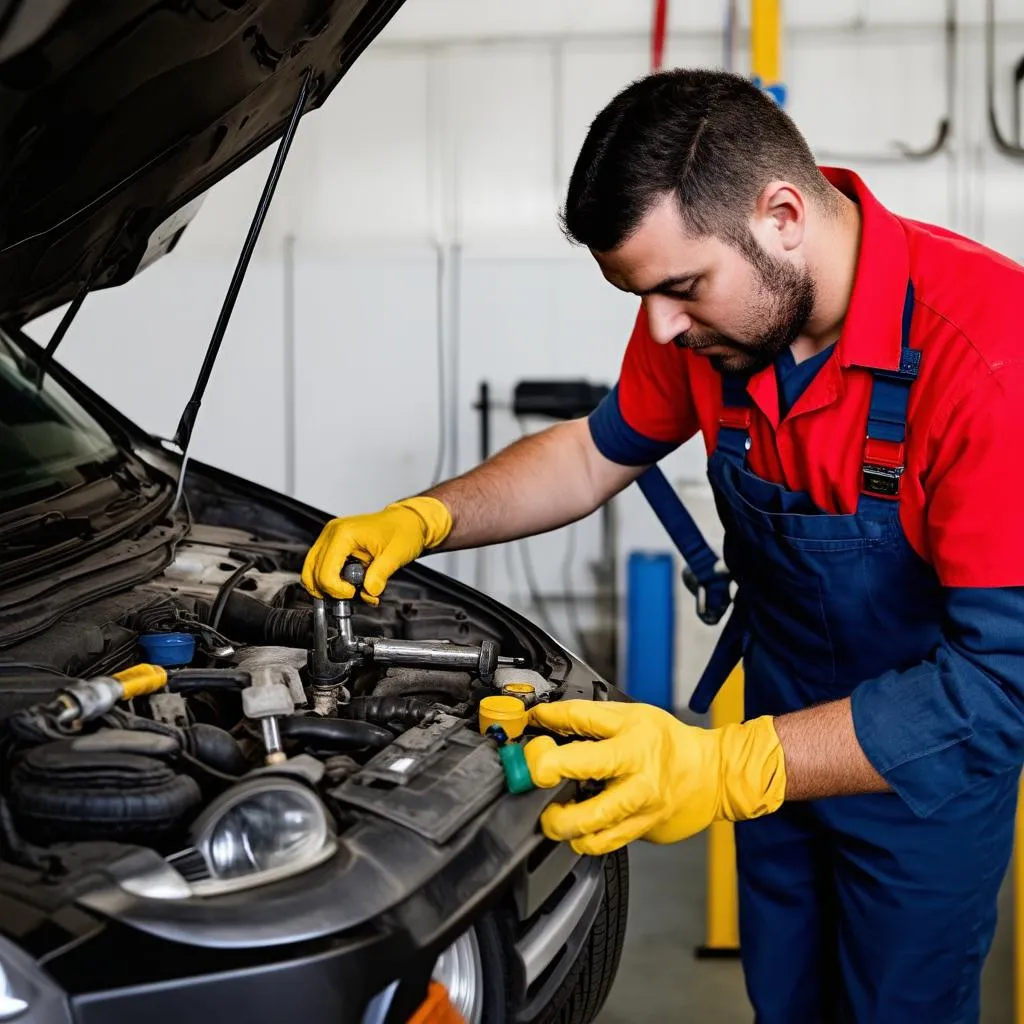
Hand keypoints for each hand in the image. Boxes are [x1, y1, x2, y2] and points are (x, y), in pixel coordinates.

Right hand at [301, 496, 451, 604]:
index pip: (325, 572)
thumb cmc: (403, 531)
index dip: (338, 590)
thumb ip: (380, 575)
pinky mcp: (333, 545)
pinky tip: (351, 582)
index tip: (355, 593)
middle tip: (353, 593)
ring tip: (352, 588)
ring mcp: (330, 538)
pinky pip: (321, 568)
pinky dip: (332, 581)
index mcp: (343, 534)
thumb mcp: (396, 555)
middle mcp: (331, 534)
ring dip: (329, 586)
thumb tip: (369, 592)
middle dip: (331, 590)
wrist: (407, 521)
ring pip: (312, 572)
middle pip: (312, 573)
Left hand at [523, 700, 785, 855]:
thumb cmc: (668, 743)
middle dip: (549, 778)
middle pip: (584, 777)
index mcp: (633, 738)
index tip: (531, 727)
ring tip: (552, 814)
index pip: (582, 721)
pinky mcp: (641, 831)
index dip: (549, 723)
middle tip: (535, 778)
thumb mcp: (632, 716)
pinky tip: (575, 828)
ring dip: (560, 822)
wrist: (712, 775)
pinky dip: (581, 839)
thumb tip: (545, 718)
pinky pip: (603, 844)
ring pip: (591, 826)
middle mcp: (637, 774)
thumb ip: (588, 718)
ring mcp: (640, 807)